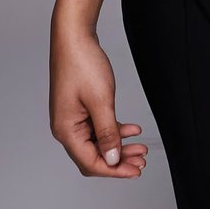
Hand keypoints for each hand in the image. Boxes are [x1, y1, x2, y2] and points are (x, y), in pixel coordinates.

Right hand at [49, 28, 147, 177]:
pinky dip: (115, 130)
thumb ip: (107, 132)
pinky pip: (98, 127)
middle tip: (142, 161)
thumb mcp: (101, 100)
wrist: (74, 37)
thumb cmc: (83, 64)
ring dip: (119, 146)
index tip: (135, 171)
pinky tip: (132, 129)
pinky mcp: (80, 108)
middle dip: (118, 160)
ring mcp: (73, 118)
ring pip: (98, 142)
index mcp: (66, 131)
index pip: (90, 162)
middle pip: (94, 155)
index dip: (114, 170)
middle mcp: (66, 128)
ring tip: (141, 148)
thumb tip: (112, 159)